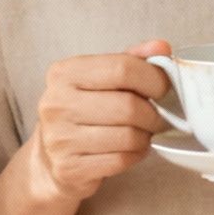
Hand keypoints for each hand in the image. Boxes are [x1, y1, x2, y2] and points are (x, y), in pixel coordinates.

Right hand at [25, 40, 170, 203]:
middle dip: (153, 114)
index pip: (122, 68)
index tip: (163, 88)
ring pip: (128, 136)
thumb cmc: (82, 112)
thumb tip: (162, 47)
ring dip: (145, 136)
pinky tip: (132, 149)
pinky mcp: (69, 167)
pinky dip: (136, 155)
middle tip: (158, 117)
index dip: (153, 79)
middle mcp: (57, 103)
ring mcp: (60, 138)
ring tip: (142, 132)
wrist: (50, 158)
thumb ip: (131, 60)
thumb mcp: (100, 79)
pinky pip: (121, 160)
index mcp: (64, 73)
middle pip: (128, 106)